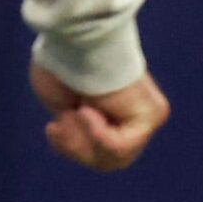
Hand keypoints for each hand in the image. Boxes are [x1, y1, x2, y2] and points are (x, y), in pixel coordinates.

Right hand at [33, 63, 168, 172]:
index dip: (71, 148)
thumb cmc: (61, 65)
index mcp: (111, 113)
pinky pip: (122, 145)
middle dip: (77, 148)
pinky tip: (86, 110)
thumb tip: (89, 143)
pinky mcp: (151, 114)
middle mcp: (133, 115)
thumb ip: (75, 129)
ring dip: (83, 139)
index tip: (51, 128)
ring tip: (74, 111)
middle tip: (56, 128)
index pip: (98, 151)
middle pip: (108, 160)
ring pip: (115, 157)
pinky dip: (98, 135)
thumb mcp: (60, 105)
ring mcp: (145, 116)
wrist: (74, 40)